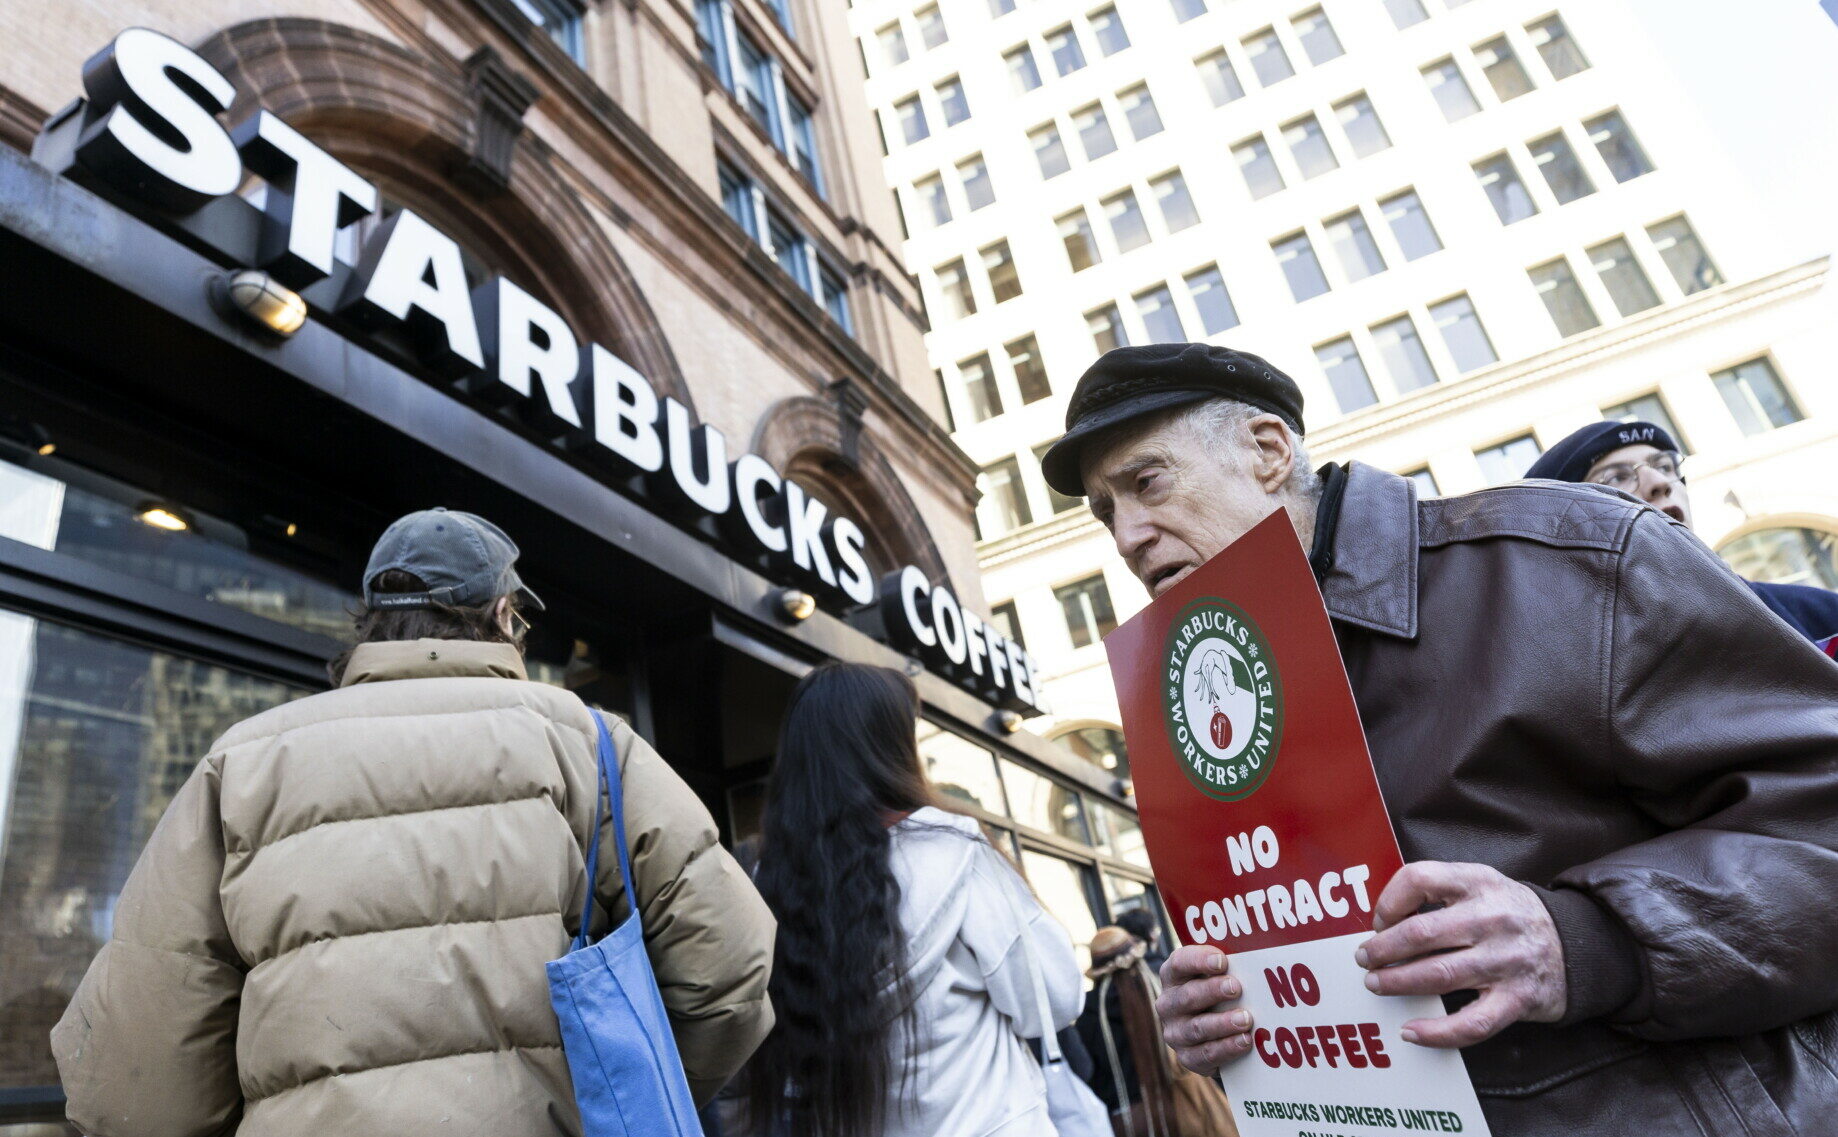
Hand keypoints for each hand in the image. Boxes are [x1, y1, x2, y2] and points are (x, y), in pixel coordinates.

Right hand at [1155, 945, 1254, 1073]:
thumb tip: (1258, 951)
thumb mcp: (1219, 976)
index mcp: (1173, 976)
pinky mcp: (1187, 1057)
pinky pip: (1205, 1054)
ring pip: (1197, 1028)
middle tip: (1236, 988)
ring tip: (1246, 1019)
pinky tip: (1244, 1041)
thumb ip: (1231, 964)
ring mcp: (1175, 1032)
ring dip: (1222, 1023)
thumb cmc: (1219, 995)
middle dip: (1212, 991)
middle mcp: (1168, 1004)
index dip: (1199, 960)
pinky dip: (1226, 1048)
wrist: (1213, 1035)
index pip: (1179, 963)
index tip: (1222, 960)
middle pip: (1187, 996)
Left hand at [1356, 861, 1566, 1048]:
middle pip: (1421, 933)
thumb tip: (1383, 920)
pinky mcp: (1517, 999)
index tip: (1379, 920)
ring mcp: (1506, 960)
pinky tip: (1410, 1031)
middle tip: (1364, 959)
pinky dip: (1436, 1032)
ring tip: (1376, 984)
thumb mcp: (1482, 885)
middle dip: (1382, 949)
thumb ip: (1439, 890)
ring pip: (1438, 975)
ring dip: (1397, 983)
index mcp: (1480, 882)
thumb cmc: (1511, 914)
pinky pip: (1470, 1023)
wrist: (1579, 945)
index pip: (1419, 879)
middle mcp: (1493, 918)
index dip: (1389, 901)